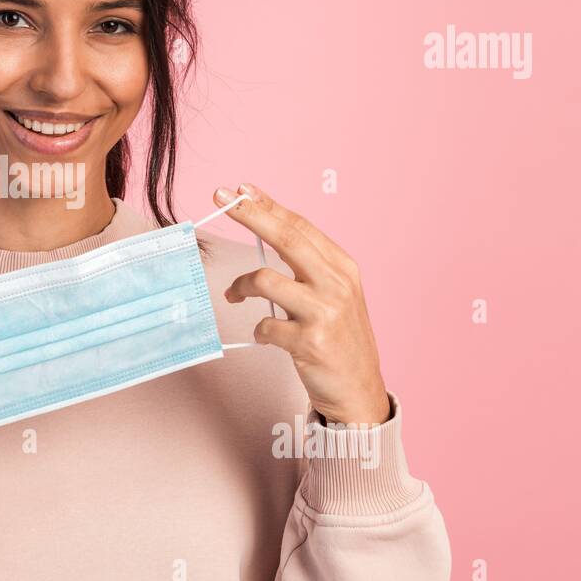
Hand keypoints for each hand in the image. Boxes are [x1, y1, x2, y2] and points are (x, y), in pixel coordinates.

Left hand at [215, 184, 391, 426]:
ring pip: (265, 280)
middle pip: (286, 238)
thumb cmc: (338, 339)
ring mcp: (325, 312)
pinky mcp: (312, 341)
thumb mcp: (334, 295)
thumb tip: (265, 232)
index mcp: (342, 267)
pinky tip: (265, 336)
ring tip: (233, 295)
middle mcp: (337, 284)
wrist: (359, 391)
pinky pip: (266, 326)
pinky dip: (258, 330)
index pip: (299, 226)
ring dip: (240, 286)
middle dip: (250, 214)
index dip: (268, 205)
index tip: (241, 188)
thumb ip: (307, 266)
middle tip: (221, 198)